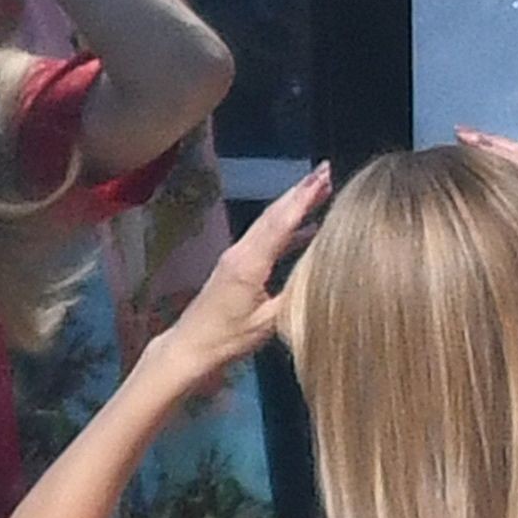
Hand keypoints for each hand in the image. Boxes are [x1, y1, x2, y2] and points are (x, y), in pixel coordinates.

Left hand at [153, 162, 330, 379]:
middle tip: (326, 171)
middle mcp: (242, 251)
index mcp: (249, 263)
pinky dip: (288, 228)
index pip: (281, 223)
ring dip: (294, 205)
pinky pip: (266, 238)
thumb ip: (295, 294)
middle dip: (300, 191)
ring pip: (269, 223)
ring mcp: (237, 256)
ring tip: (321, 190)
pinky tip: (308, 229)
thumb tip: (323, 270)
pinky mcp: (237, 265)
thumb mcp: (268, 323)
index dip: (304, 198)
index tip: (324, 176)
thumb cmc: (228, 339)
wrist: (190, 347)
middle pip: (274, 214)